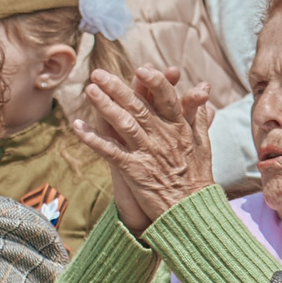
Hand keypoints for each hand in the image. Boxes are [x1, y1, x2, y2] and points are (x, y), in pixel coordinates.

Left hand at [72, 67, 215, 234]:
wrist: (192, 214)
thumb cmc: (197, 179)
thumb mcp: (203, 144)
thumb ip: (199, 115)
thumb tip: (202, 87)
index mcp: (179, 129)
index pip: (167, 98)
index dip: (154, 82)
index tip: (141, 68)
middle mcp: (163, 138)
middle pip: (139, 107)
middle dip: (117, 88)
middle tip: (98, 73)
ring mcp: (148, 154)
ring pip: (124, 124)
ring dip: (104, 106)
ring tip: (89, 90)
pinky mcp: (135, 171)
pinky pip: (110, 152)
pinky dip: (93, 139)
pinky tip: (78, 127)